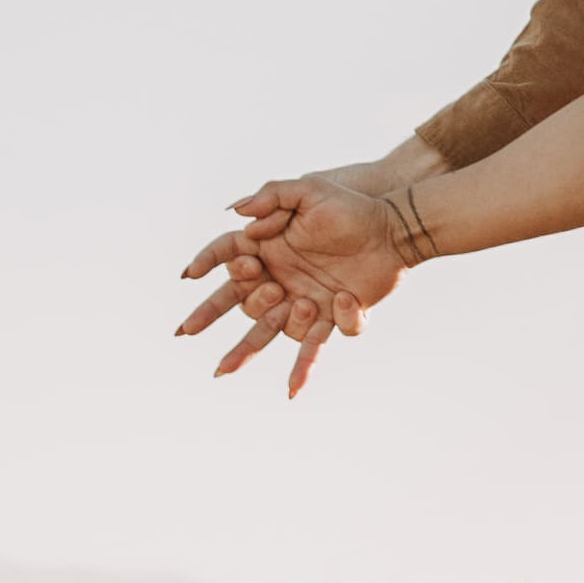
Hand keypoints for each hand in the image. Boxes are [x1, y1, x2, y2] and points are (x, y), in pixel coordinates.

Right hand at [175, 158, 428, 396]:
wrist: (394, 230)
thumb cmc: (349, 207)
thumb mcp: (309, 190)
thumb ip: (271, 196)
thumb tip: (236, 214)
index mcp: (267, 247)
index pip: (227, 255)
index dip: (207, 263)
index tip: (189, 275)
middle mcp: (279, 278)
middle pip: (238, 302)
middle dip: (214, 315)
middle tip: (215, 317)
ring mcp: (303, 301)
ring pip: (272, 329)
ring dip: (269, 329)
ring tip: (257, 340)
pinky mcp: (330, 317)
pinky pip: (317, 342)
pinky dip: (305, 366)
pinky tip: (292, 392)